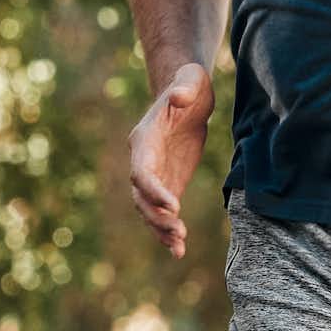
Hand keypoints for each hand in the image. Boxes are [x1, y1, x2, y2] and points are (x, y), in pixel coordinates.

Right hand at [130, 62, 213, 255]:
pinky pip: (164, 212)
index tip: (173, 205)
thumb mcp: (190, 79)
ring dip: (161, 229)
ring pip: (148, 210)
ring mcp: (155, 175)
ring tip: (179, 246)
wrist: (187, 93)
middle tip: (179, 232)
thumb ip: (185, 87)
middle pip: (141, 197)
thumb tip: (180, 96)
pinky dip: (168, 231)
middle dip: (156, 217)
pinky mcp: (169, 183)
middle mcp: (143, 161)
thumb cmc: (188, 84)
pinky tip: (179, 251)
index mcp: (144, 140)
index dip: (154, 190)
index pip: (141, 171)